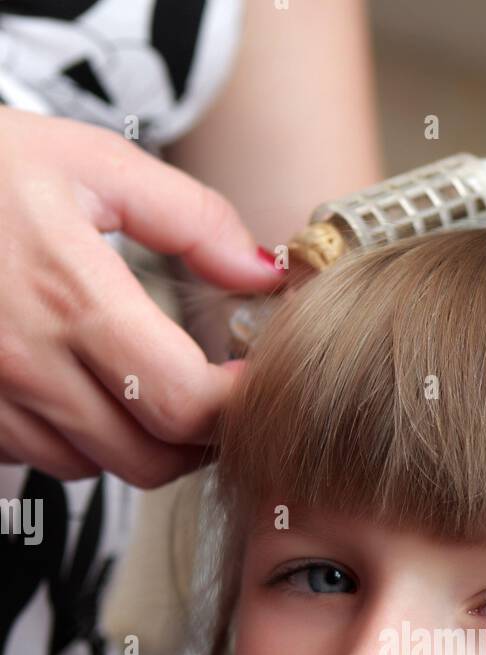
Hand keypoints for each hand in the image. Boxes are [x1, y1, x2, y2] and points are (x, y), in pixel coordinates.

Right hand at [0, 108, 283, 484]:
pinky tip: (78, 389)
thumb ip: (189, 216)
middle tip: (212, 399)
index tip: (250, 382)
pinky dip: (76, 441)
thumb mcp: (88, 162)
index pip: (184, 404)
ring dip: (135, 442)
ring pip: (97, 467)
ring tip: (142, 386)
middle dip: (196, 440)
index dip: (235, 408)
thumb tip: (263, 273)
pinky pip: (42, 460)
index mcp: (72, 296)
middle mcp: (28, 362)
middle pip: (150, 458)